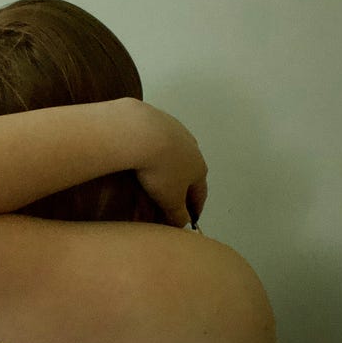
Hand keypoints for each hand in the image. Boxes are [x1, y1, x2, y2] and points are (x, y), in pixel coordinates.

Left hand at [133, 102, 207, 229]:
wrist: (141, 132)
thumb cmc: (159, 167)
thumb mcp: (170, 200)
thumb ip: (178, 214)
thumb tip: (181, 223)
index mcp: (198, 168)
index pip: (200, 194)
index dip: (194, 208)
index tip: (190, 217)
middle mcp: (192, 147)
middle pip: (190, 172)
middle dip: (183, 186)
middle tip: (173, 198)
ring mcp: (175, 131)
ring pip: (175, 153)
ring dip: (169, 165)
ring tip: (158, 176)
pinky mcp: (156, 118)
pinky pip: (157, 138)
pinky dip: (153, 148)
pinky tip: (143, 153)